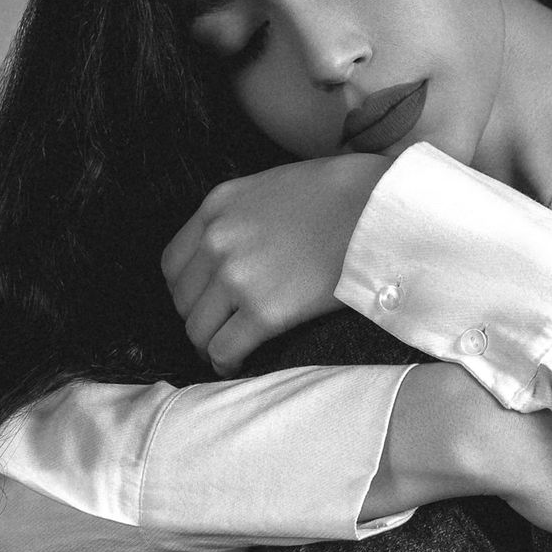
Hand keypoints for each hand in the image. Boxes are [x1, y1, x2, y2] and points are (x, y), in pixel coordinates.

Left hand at [161, 155, 388, 373]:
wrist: (379, 209)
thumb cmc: (343, 194)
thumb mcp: (274, 186)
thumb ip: (243, 216)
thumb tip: (241, 248)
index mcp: (217, 206)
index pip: (172, 263)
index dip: (186, 292)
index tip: (203, 303)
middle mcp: (217, 240)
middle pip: (183, 300)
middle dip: (198, 320)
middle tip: (218, 332)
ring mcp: (237, 277)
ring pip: (198, 330)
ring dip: (209, 346)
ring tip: (227, 353)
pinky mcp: (264, 311)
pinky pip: (224, 350)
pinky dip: (226, 364)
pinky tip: (239, 365)